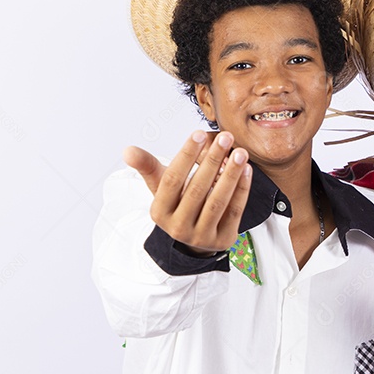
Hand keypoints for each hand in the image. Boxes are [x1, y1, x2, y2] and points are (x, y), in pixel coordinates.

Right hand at [123, 130, 251, 254]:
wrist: (193, 240)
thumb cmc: (177, 205)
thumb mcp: (160, 188)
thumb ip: (147, 166)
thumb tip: (127, 150)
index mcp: (159, 212)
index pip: (172, 179)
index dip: (186, 155)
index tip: (200, 133)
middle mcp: (178, 227)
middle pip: (197, 189)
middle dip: (212, 160)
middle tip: (226, 137)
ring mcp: (201, 236)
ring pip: (218, 201)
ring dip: (231, 174)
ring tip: (240, 152)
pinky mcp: (223, 240)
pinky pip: (235, 211)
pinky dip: (242, 189)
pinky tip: (247, 169)